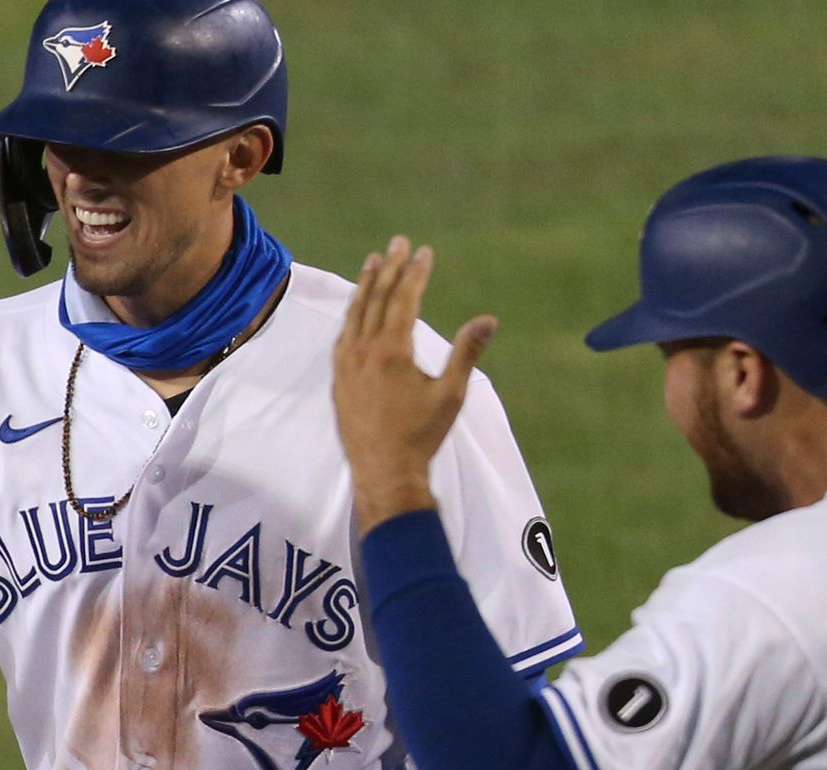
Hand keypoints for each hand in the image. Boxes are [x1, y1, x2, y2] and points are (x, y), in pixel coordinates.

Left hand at [332, 235, 497, 528]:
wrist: (383, 471)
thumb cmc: (421, 435)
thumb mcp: (451, 394)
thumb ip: (466, 353)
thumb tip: (488, 319)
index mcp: (392, 351)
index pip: (404, 299)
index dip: (415, 273)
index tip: (424, 251)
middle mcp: (364, 352)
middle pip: (376, 299)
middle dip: (389, 267)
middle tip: (398, 241)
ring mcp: (346, 365)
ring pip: (355, 314)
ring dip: (365, 285)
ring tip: (372, 261)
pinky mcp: (338, 380)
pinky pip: (343, 336)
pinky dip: (352, 315)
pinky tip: (356, 308)